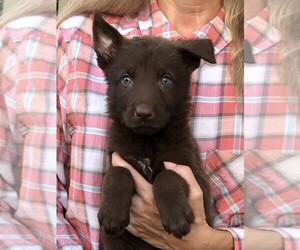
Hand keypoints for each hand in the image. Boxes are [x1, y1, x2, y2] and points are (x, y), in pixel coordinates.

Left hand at [112, 153, 233, 249]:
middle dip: (117, 176)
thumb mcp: (196, 193)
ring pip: (119, 203)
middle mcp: (141, 208)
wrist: (191, 244)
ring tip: (121, 182)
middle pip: (121, 189)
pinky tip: (124, 200)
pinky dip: (120, 206)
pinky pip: (123, 216)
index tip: (115, 155)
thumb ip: (184, 173)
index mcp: (152, 197)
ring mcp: (136, 221)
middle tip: (116, 166)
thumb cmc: (193, 217)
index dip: (121, 164)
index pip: (132, 176)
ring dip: (118, 192)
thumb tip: (167, 163)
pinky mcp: (136, 230)